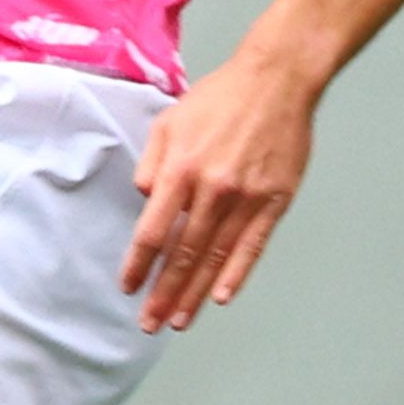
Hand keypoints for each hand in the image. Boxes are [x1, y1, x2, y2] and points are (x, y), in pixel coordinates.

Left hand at [124, 50, 316, 331]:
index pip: (152, 230)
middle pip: (183, 252)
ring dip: (195, 292)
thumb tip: (145, 199)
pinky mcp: (275, 200)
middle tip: (149, 323)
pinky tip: (221, 297)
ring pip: (216, 256)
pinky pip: (254, 245)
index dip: (139, 263)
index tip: (128, 288)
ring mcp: (246, 197)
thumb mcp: (168, 122)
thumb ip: (152, 164)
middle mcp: (211, 189)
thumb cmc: (218, 100)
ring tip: (179, 320)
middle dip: (164, 291)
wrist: (276, 81)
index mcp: (180, 170)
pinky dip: (237, 274)